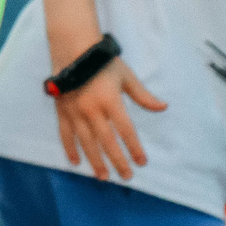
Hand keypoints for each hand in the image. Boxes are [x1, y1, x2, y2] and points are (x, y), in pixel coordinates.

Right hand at [54, 57, 165, 180]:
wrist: (71, 49)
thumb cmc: (102, 62)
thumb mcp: (126, 77)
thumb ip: (143, 95)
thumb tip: (163, 107)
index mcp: (110, 101)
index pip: (126, 130)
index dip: (134, 148)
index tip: (142, 162)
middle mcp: (91, 109)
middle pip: (107, 141)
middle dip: (117, 160)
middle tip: (126, 176)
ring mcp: (74, 111)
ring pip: (86, 142)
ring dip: (95, 160)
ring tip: (103, 176)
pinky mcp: (62, 110)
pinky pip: (65, 134)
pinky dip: (70, 148)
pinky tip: (76, 162)